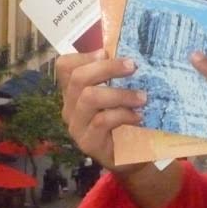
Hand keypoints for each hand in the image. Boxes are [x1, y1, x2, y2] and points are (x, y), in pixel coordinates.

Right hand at [56, 50, 146, 175]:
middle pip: (78, 78)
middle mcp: (70, 107)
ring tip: (142, 97)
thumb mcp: (120, 94)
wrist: (133, 155)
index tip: (106, 52)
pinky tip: (138, 117)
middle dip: (107, 68)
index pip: (64, 67)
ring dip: (119, 94)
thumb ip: (117, 75)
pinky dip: (123, 115)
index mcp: (75, 91)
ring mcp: (77, 126)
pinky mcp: (88, 143)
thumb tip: (128, 52)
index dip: (83, 55)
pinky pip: (102, 121)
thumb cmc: (127, 119)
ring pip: (89, 98)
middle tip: (132, 66)